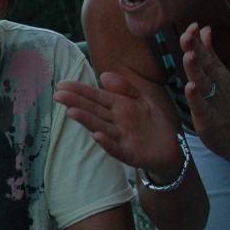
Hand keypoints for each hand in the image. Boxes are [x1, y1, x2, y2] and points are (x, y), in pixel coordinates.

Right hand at [55, 73, 180, 173]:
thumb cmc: (152, 124)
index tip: (61, 85)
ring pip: (101, 127)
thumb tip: (103, 75)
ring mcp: (121, 138)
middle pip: (93, 110)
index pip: (95, 96)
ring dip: (86, 121)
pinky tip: (97, 136)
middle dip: (76, 102)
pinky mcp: (130, 154)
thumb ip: (124, 88)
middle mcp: (115, 122)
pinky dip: (107, 143)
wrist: (171, 149)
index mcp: (117, 107)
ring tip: (71, 112)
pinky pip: (117, 148)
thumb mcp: (141, 100)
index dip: (79, 90)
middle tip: (58, 95)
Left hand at [180, 23, 229, 159]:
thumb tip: (204, 28)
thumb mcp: (218, 75)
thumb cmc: (226, 104)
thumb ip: (210, 52)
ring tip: (189, 56)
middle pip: (205, 65)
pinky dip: (196, 97)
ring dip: (196, 70)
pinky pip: (202, 106)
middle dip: (195, 50)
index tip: (192, 25)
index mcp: (216, 74)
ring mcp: (213, 101)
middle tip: (187, 34)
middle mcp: (215, 84)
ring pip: (203, 83)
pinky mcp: (208, 118)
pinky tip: (190, 87)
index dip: (197, 41)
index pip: (206, 54)